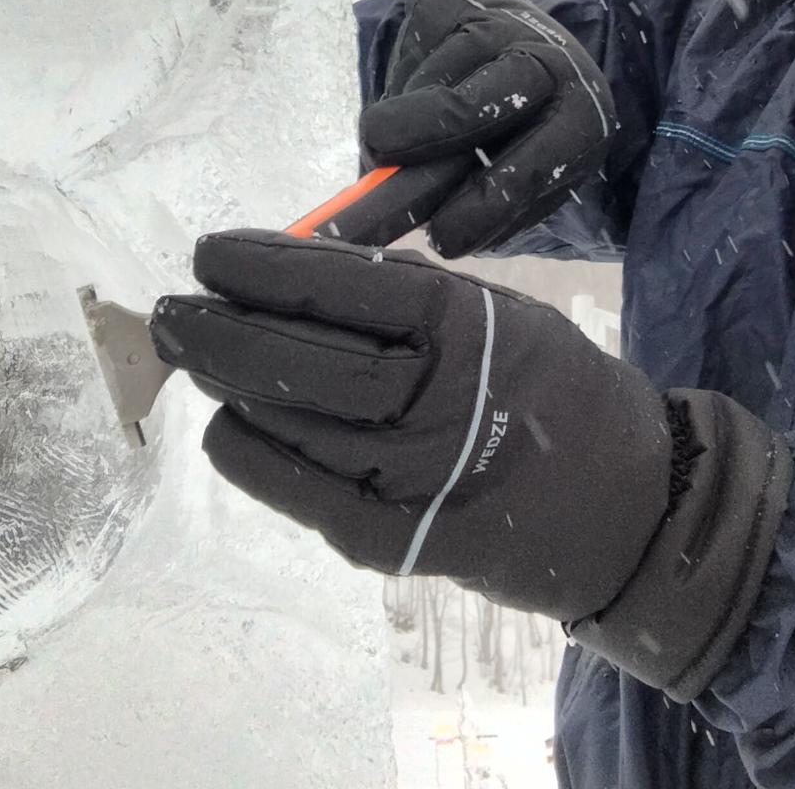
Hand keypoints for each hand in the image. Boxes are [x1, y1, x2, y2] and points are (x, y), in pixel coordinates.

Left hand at [149, 228, 672, 624]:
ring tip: (189, 350)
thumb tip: (301, 264)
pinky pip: (297, 491)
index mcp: (464, 330)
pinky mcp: (391, 541)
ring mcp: (409, 480)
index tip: (211, 252)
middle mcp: (433, 404)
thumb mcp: (499, 311)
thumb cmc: (553, 386)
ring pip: (290, 422)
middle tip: (171, 305)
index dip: (266, 268)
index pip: (342, 288)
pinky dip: (251, 453)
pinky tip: (224, 423)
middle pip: (302, 359)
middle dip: (220, 329)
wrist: (623, 506)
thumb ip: (408, 293)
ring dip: (226, 384)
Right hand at [362, 0, 626, 255]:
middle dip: (419, 146)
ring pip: (429, 82)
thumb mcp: (521, 175)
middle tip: (373, 177)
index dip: (485, 206)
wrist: (521, 41)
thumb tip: (418, 228)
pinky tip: (407, 101)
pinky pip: (408, 54)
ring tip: (387, 147)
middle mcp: (549, 60)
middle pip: (472, 108)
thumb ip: (483, 203)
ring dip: (398, 124)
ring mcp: (497, 21)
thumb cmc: (522, 132)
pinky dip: (397, 89)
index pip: (533, 165)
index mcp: (582, 117)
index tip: (439, 239)